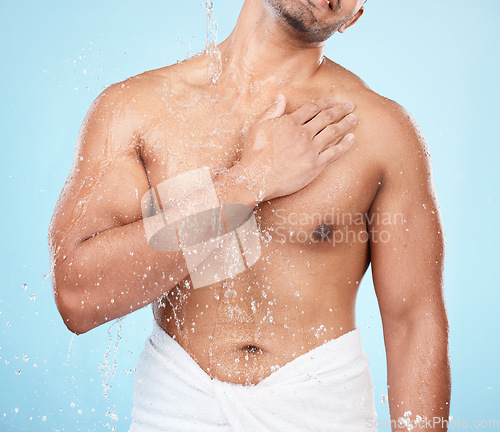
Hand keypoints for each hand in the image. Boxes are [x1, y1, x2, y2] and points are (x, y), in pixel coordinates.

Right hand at [236, 95, 356, 201]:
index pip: (312, 108)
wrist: (256, 178)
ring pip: (333, 132)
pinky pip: (335, 152)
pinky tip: (352, 139)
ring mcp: (310, 150)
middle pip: (326, 117)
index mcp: (289, 122)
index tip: (332, 100)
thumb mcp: (258, 127)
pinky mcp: (315, 165)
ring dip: (346, 123)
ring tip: (354, 118)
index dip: (324, 102)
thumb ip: (272, 111)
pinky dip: (345, 145)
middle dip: (340, 109)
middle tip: (349, 105)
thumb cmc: (254, 154)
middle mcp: (302, 133)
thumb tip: (281, 97)